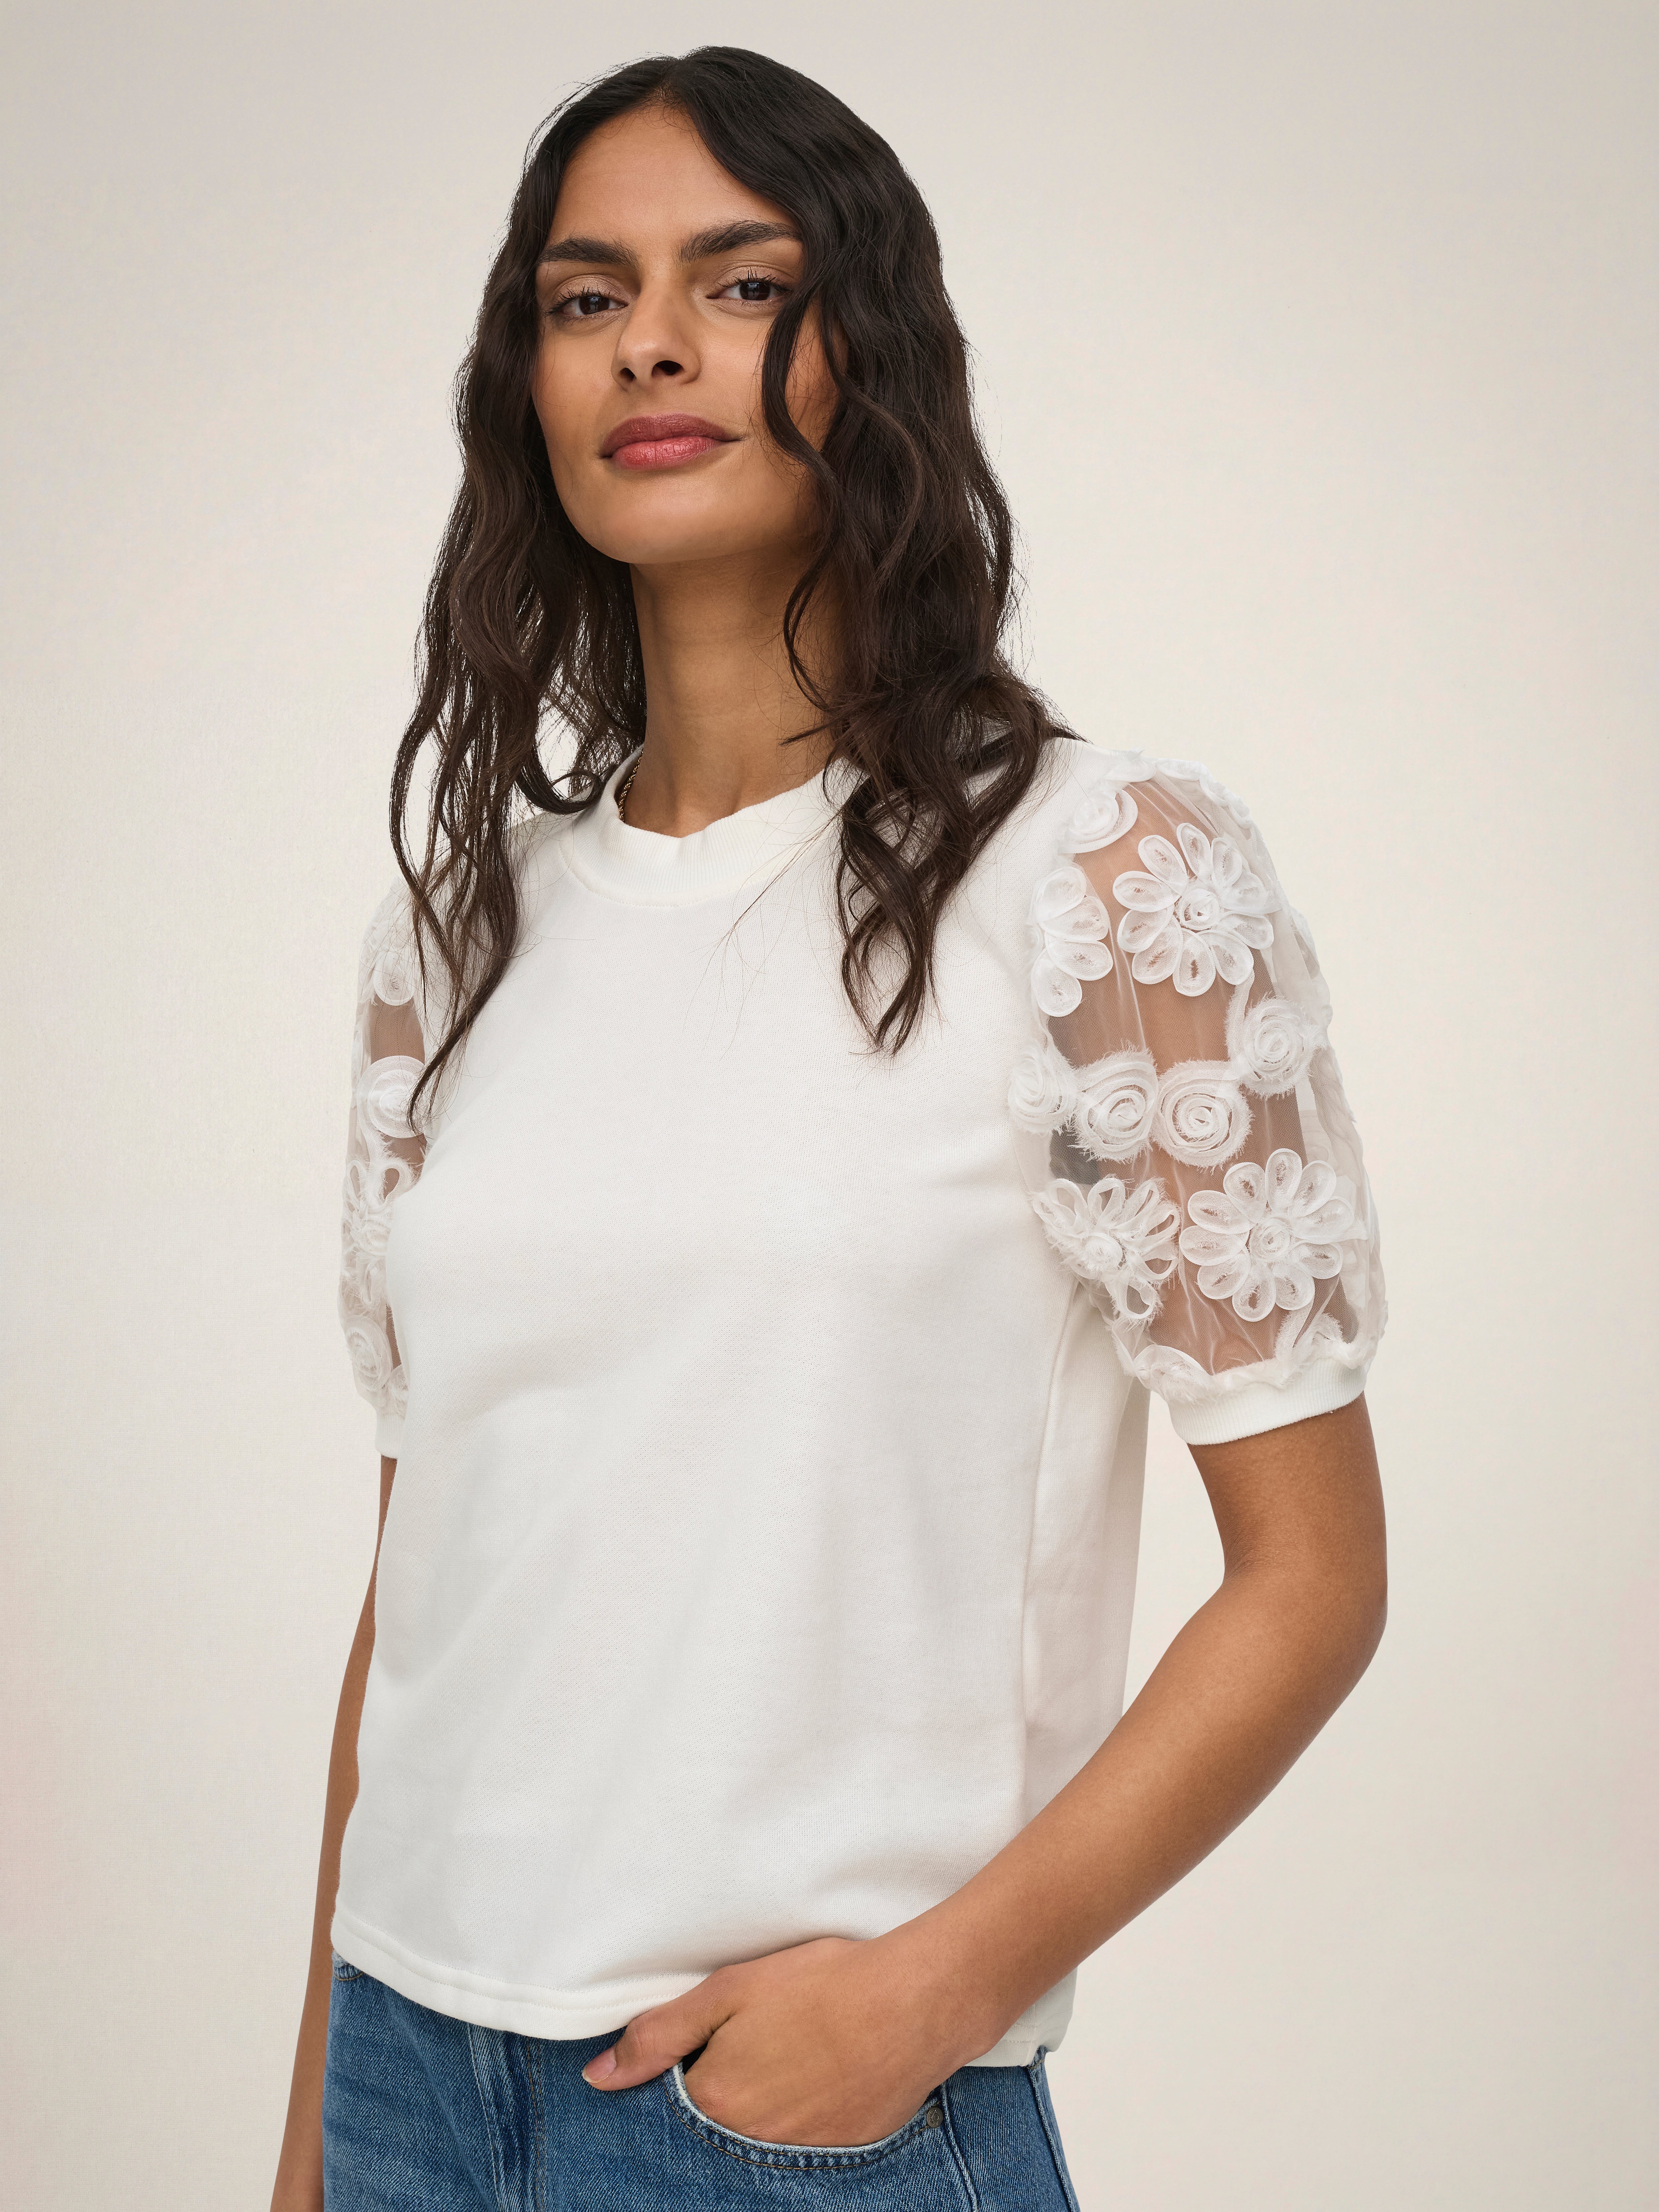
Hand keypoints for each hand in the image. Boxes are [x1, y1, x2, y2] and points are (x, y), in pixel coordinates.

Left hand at [581, 1932, 978, 2146]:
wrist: (915, 2003)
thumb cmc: (821, 1986)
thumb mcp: (729, 1991)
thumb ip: (659, 2034)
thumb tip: (598, 2075)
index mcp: (717, 2101)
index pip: (675, 2100)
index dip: (687, 2066)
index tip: (708, 2042)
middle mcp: (752, 2141)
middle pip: (718, 2123)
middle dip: (728, 2086)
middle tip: (762, 2042)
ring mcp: (801, 2152)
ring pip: (761, 2134)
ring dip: (768, 2100)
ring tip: (796, 2052)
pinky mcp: (843, 2149)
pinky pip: (806, 2141)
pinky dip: (807, 2110)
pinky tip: (826, 2071)